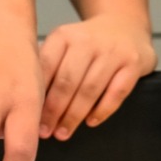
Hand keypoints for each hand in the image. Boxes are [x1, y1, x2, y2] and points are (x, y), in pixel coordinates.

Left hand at [39, 16, 155, 139]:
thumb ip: (49, 66)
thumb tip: (28, 102)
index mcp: (64, 36)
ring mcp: (112, 52)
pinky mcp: (133, 63)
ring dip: (74, 115)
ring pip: (90, 89)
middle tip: (45, 132)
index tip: (30, 117)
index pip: (46, 67)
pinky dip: (102, 110)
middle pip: (67, 81)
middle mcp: (88, 41)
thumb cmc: (87, 44)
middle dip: (54, 110)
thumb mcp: (64, 44)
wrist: (125, 27)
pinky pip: (117, 92)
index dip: (37, 95)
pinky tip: (90, 122)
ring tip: (63, 133)